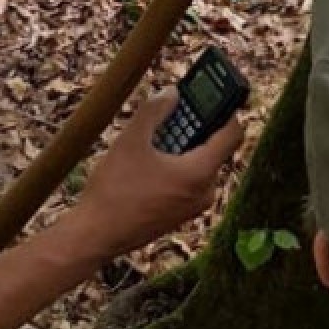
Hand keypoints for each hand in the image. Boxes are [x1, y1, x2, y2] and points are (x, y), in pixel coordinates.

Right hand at [71, 89, 243, 256]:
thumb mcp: (131, 140)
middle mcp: (204, 192)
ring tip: (152, 137)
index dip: (226, 109)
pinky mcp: (180, 214)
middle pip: (212, 147)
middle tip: (171, 111)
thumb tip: (172, 93)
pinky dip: (174, 165)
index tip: (212, 94)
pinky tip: (147, 160)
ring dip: (180, 146)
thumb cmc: (114, 190)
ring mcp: (193, 206)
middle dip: (193, 127)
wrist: (96, 235)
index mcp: (200, 173)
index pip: (232, 133)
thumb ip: (155, 110)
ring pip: (197, 164)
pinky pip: (187, 181)